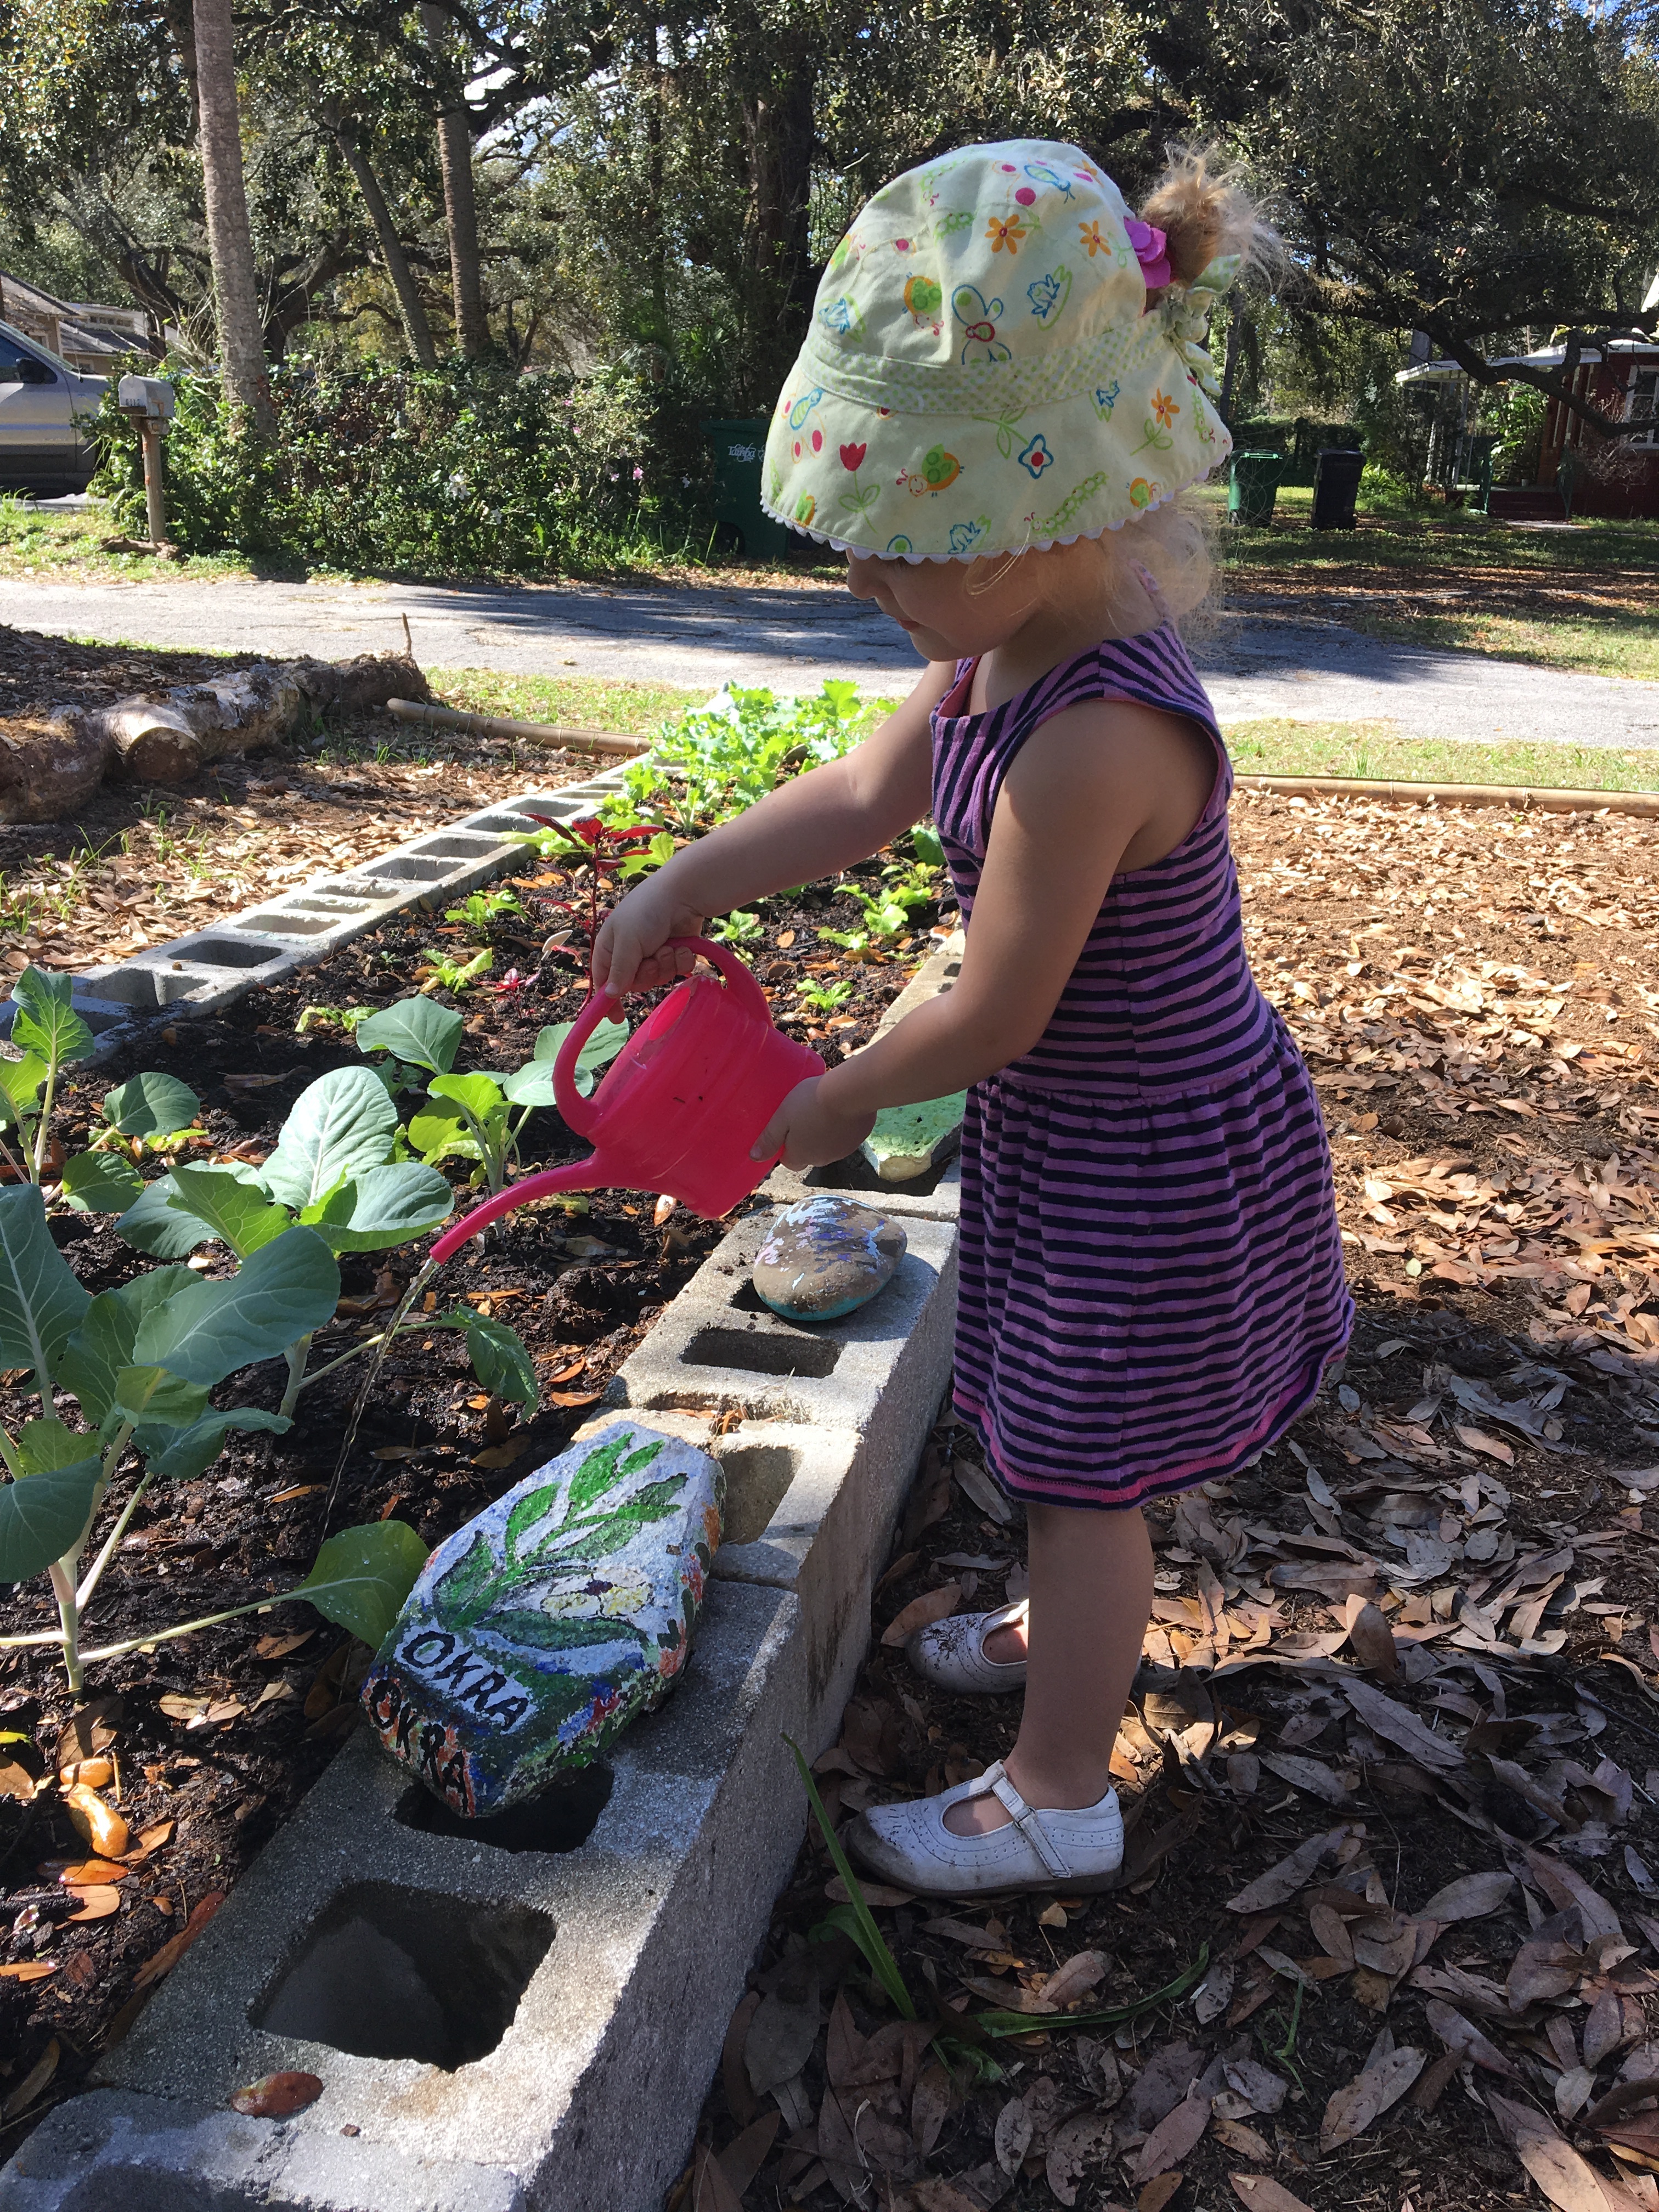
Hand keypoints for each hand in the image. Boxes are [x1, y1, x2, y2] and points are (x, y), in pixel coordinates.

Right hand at [591, 875, 705, 995]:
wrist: (683, 894)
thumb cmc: (646, 911)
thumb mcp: (627, 941)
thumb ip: (620, 970)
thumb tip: (609, 995)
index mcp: (610, 948)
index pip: (604, 981)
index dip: (608, 1000)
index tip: (616, 1018)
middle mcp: (630, 953)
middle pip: (635, 984)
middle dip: (647, 974)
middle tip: (652, 958)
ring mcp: (654, 954)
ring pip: (658, 979)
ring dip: (665, 965)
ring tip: (668, 947)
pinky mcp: (675, 953)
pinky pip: (677, 971)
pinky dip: (681, 960)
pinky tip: (682, 946)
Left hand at [750, 1077, 875, 1169]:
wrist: (850, 1092)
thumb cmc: (810, 1102)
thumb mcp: (782, 1117)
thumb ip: (769, 1138)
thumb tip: (754, 1157)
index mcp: (801, 1156)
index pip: (790, 1162)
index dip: (787, 1147)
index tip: (787, 1128)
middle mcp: (822, 1159)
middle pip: (810, 1155)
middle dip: (806, 1141)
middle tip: (804, 1116)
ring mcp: (843, 1150)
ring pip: (829, 1146)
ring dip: (825, 1135)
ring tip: (824, 1110)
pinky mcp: (859, 1138)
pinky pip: (846, 1136)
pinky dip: (842, 1127)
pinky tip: (841, 1109)